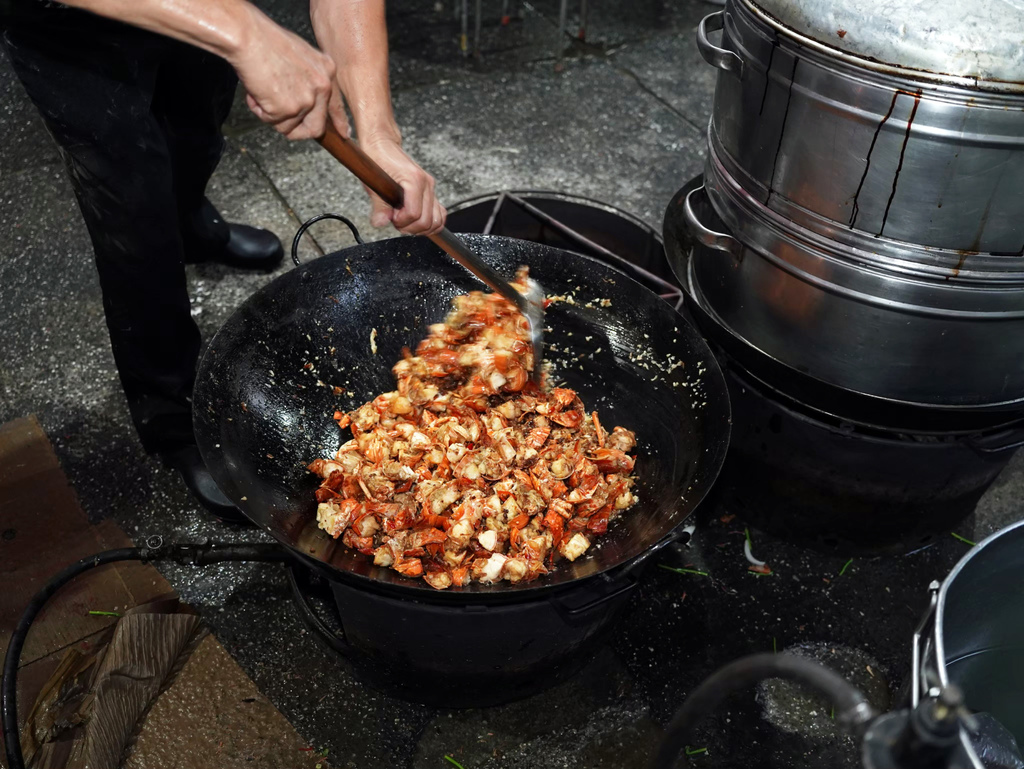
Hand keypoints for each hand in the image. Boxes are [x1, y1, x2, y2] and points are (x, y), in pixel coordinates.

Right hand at [229, 8, 349, 140]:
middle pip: (316, 127)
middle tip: (279, 118)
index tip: (344, 134)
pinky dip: (259, 110)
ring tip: (262, 90)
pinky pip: (271, 121)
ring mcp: (307, 99)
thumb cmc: (264, 39)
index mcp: (327, 70)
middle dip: (297, 129)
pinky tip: (256, 91)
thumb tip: (301, 99)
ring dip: (271, 114)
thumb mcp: (298, 57)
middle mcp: (322, 86)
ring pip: (289, 126)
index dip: (338, 122)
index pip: (336, 105)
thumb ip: (306, 78)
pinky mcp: (289, 109)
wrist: (247, 36)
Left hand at [360, 136, 445, 235]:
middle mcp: (426, 183)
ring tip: (405, 221)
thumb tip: (381, 222)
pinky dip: (429, 222)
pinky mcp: (429, 190)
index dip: (400, 222)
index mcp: (414, 180)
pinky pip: (439, 212)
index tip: (390, 218)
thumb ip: (379, 206)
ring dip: (420, 227)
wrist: (381, 144)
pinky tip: (415, 221)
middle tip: (396, 221)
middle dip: (410, 227)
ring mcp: (430, 187)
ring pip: (437, 219)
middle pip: (427, 220)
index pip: (414, 214)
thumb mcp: (372, 183)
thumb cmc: (377, 158)